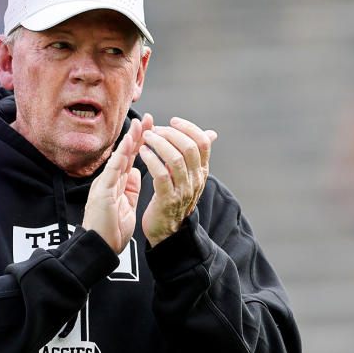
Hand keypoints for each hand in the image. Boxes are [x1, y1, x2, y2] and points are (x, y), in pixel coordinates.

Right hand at [82, 116, 152, 253]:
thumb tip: (138, 172)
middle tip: (148, 118)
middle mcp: (109, 181)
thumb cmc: (111, 231)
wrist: (99, 249)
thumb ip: (131, 188)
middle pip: (125, 154)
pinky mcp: (102, 193)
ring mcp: (105, 185)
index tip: (151, 128)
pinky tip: (128, 144)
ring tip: (139, 124)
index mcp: (116, 184)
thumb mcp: (126, 205)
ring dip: (130, 140)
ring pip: (118, 159)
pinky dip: (120, 156)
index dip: (141, 143)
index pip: (130, 159)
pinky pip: (113, 171)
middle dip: (137, 135)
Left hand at [139, 117, 217, 245]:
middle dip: (170, 133)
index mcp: (201, 171)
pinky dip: (150, 159)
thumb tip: (211, 134)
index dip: (188, 128)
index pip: (202, 142)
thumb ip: (196, 155)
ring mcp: (183, 190)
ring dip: (158, 143)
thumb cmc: (174, 199)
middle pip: (189, 147)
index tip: (173, 121)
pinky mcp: (167, 199)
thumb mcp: (190, 176)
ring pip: (175, 159)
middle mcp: (196, 180)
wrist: (168, 231)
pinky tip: (142, 152)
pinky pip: (160, 174)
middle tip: (155, 130)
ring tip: (146, 137)